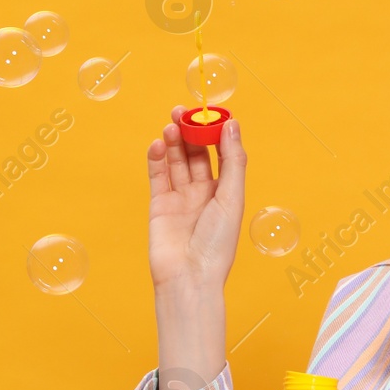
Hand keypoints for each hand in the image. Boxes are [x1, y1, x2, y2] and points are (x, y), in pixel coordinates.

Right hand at [147, 105, 246, 295]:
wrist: (188, 277)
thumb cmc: (216, 244)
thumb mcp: (231, 198)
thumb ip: (232, 160)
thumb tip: (232, 124)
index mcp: (225, 192)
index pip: (220, 154)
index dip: (214, 132)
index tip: (209, 113)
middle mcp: (203, 193)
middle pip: (195, 154)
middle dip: (189, 132)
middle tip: (182, 111)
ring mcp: (179, 198)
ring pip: (175, 161)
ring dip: (173, 142)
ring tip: (171, 126)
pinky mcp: (159, 205)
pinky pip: (158, 176)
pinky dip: (157, 158)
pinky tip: (158, 144)